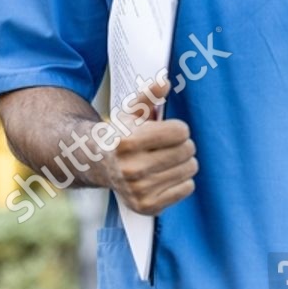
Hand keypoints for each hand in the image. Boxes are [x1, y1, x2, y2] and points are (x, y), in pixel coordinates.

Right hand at [105, 74, 197, 215]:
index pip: (180, 131)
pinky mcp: (147, 206)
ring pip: (190, 169)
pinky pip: (187, 188)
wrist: (97, 165)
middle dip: (183, 144)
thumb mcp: (131, 113)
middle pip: (187, 150)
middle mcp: (131, 169)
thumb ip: (148, 96)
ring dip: (184, 162)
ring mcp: (139, 190)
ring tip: (166, 160)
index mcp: (127, 142)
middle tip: (168, 146)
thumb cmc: (121, 135)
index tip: (169, 130)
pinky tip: (165, 175)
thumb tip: (164, 82)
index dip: (178, 128)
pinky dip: (182, 181)